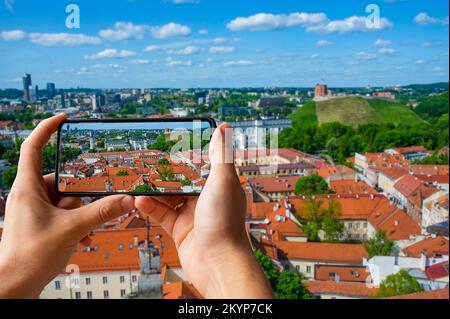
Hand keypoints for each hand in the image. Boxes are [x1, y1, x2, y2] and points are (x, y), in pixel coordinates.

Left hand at [0, 114, 135, 298]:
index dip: (48, 128)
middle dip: (79, 197)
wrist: (13, 287)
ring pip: (66, 200)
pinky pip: (64, 214)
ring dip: (79, 214)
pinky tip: (81, 238)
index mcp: (27, 187)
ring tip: (82, 232)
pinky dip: (75, 223)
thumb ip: (102, 212)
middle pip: (62, 180)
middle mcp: (30, 195)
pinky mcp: (41, 223)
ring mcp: (35, 210)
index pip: (34, 147)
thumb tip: (126, 199)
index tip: (64, 118)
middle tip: (85, 211)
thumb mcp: (72, 229)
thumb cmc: (28, 257)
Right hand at [135, 124, 273, 298]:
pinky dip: (150, 207)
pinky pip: (162, 214)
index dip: (190, 154)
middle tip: (149, 161)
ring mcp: (192, 215)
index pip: (203, 165)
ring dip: (154, 190)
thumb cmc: (224, 222)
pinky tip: (139, 201)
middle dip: (167, 173)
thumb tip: (224, 128)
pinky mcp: (180, 229)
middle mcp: (207, 199)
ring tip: (139, 180)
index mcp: (220, 186)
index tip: (174, 143)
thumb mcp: (222, 181)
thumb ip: (220, 155)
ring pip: (169, 197)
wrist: (217, 263)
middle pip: (183, 181)